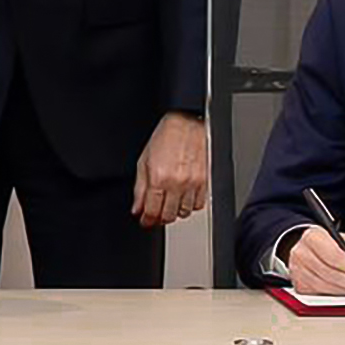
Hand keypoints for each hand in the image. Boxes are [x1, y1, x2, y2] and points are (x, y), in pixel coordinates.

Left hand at [132, 112, 210, 226]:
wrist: (188, 123)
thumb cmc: (166, 136)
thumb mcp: (144, 161)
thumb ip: (140, 188)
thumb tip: (137, 208)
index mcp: (159, 177)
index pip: (152, 211)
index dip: (147, 220)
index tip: (145, 221)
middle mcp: (177, 182)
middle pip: (169, 216)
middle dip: (160, 217)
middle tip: (156, 213)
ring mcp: (193, 183)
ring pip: (184, 212)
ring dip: (175, 211)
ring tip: (170, 203)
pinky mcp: (206, 182)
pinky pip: (198, 204)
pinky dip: (190, 204)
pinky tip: (184, 196)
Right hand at [282, 225, 344, 294]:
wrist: (315, 251)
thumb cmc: (335, 246)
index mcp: (313, 236)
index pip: (332, 254)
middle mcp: (301, 252)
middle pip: (328, 272)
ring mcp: (297, 270)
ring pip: (323, 286)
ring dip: (343, 290)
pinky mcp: (299, 285)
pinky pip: (319, 294)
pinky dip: (334, 295)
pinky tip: (343, 291)